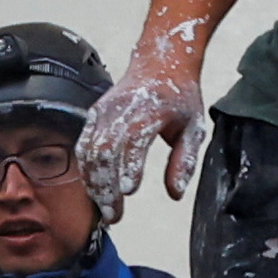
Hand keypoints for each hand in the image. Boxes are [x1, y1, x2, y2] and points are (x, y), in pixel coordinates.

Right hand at [76, 33, 202, 213]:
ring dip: (95, 183)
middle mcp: (121, 110)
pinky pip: (83, 145)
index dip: (129, 166)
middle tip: (114, 215)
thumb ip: (185, 162)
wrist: (160, 61)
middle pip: (105, 152)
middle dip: (107, 186)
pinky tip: (94, 188)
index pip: (134, 140)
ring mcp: (104, 112)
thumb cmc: (179, 97)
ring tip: (104, 208)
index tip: (129, 191)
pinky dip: (86, 169)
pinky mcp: (94, 114)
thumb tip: (175, 194)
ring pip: (90, 151)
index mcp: (150, 110)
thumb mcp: (194, 128)